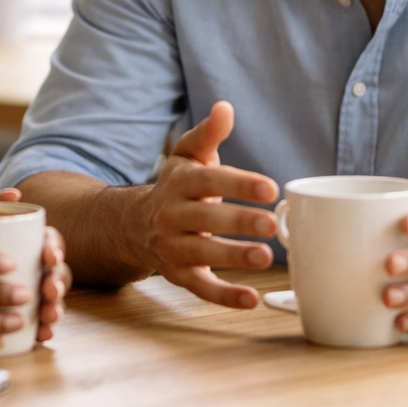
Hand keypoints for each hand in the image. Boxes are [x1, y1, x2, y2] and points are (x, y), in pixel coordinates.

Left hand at [0, 187, 71, 341]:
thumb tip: (14, 193)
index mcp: (29, 242)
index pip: (50, 242)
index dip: (55, 249)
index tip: (48, 257)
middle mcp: (34, 266)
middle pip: (55, 273)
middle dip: (57, 284)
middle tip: (49, 292)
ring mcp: (30, 291)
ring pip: (51, 299)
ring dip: (56, 308)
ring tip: (48, 317)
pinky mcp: (21, 313)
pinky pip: (39, 322)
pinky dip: (44, 329)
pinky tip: (42, 336)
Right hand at [133, 101, 278, 308]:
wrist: (135, 224)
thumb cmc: (177, 186)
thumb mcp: (188, 156)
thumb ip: (208, 134)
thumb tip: (225, 107)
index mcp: (180, 183)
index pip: (209, 181)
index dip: (239, 184)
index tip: (270, 188)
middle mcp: (172, 215)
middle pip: (206, 218)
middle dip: (239, 221)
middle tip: (271, 223)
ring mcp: (173, 247)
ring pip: (203, 253)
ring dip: (233, 257)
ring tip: (265, 257)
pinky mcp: (179, 275)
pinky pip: (201, 288)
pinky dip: (225, 296)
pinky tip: (252, 299)